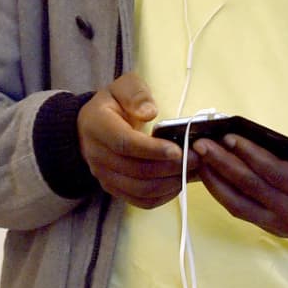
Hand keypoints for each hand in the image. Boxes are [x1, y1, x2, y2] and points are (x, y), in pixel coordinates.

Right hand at [77, 73, 191, 207]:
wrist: (91, 127)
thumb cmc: (112, 105)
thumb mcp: (122, 87)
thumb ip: (136, 94)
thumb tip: (150, 112)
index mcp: (98, 126)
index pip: (125, 143)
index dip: (153, 149)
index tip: (178, 150)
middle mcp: (98, 155)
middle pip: (136, 170)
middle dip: (170, 167)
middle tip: (196, 158)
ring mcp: (105, 176)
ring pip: (141, 189)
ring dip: (170, 183)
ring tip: (192, 170)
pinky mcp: (115, 189)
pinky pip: (141, 201)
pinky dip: (164, 196)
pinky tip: (179, 182)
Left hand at [194, 135, 287, 243]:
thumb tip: (265, 142)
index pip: (276, 173)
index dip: (251, 155)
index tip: (230, 137)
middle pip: (252, 187)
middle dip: (223, 164)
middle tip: (202, 144)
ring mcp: (280, 225)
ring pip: (239, 204)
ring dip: (216, 181)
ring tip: (200, 159)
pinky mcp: (271, 229)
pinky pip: (242, 211)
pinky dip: (223, 194)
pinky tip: (211, 176)